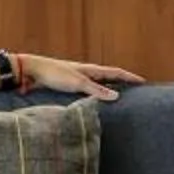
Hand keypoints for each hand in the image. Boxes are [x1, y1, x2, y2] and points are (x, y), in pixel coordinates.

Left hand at [22, 54, 145, 101]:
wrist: (31, 71)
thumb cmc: (54, 74)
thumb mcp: (78, 83)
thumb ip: (96, 90)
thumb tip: (117, 96)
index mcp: (90, 70)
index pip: (115, 72)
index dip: (129, 77)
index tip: (142, 81)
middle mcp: (85, 73)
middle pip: (108, 77)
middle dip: (121, 82)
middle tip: (133, 89)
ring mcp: (76, 79)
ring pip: (97, 85)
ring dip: (107, 89)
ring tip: (117, 97)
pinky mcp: (66, 86)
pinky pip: (86, 92)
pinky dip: (94, 96)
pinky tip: (92, 103)